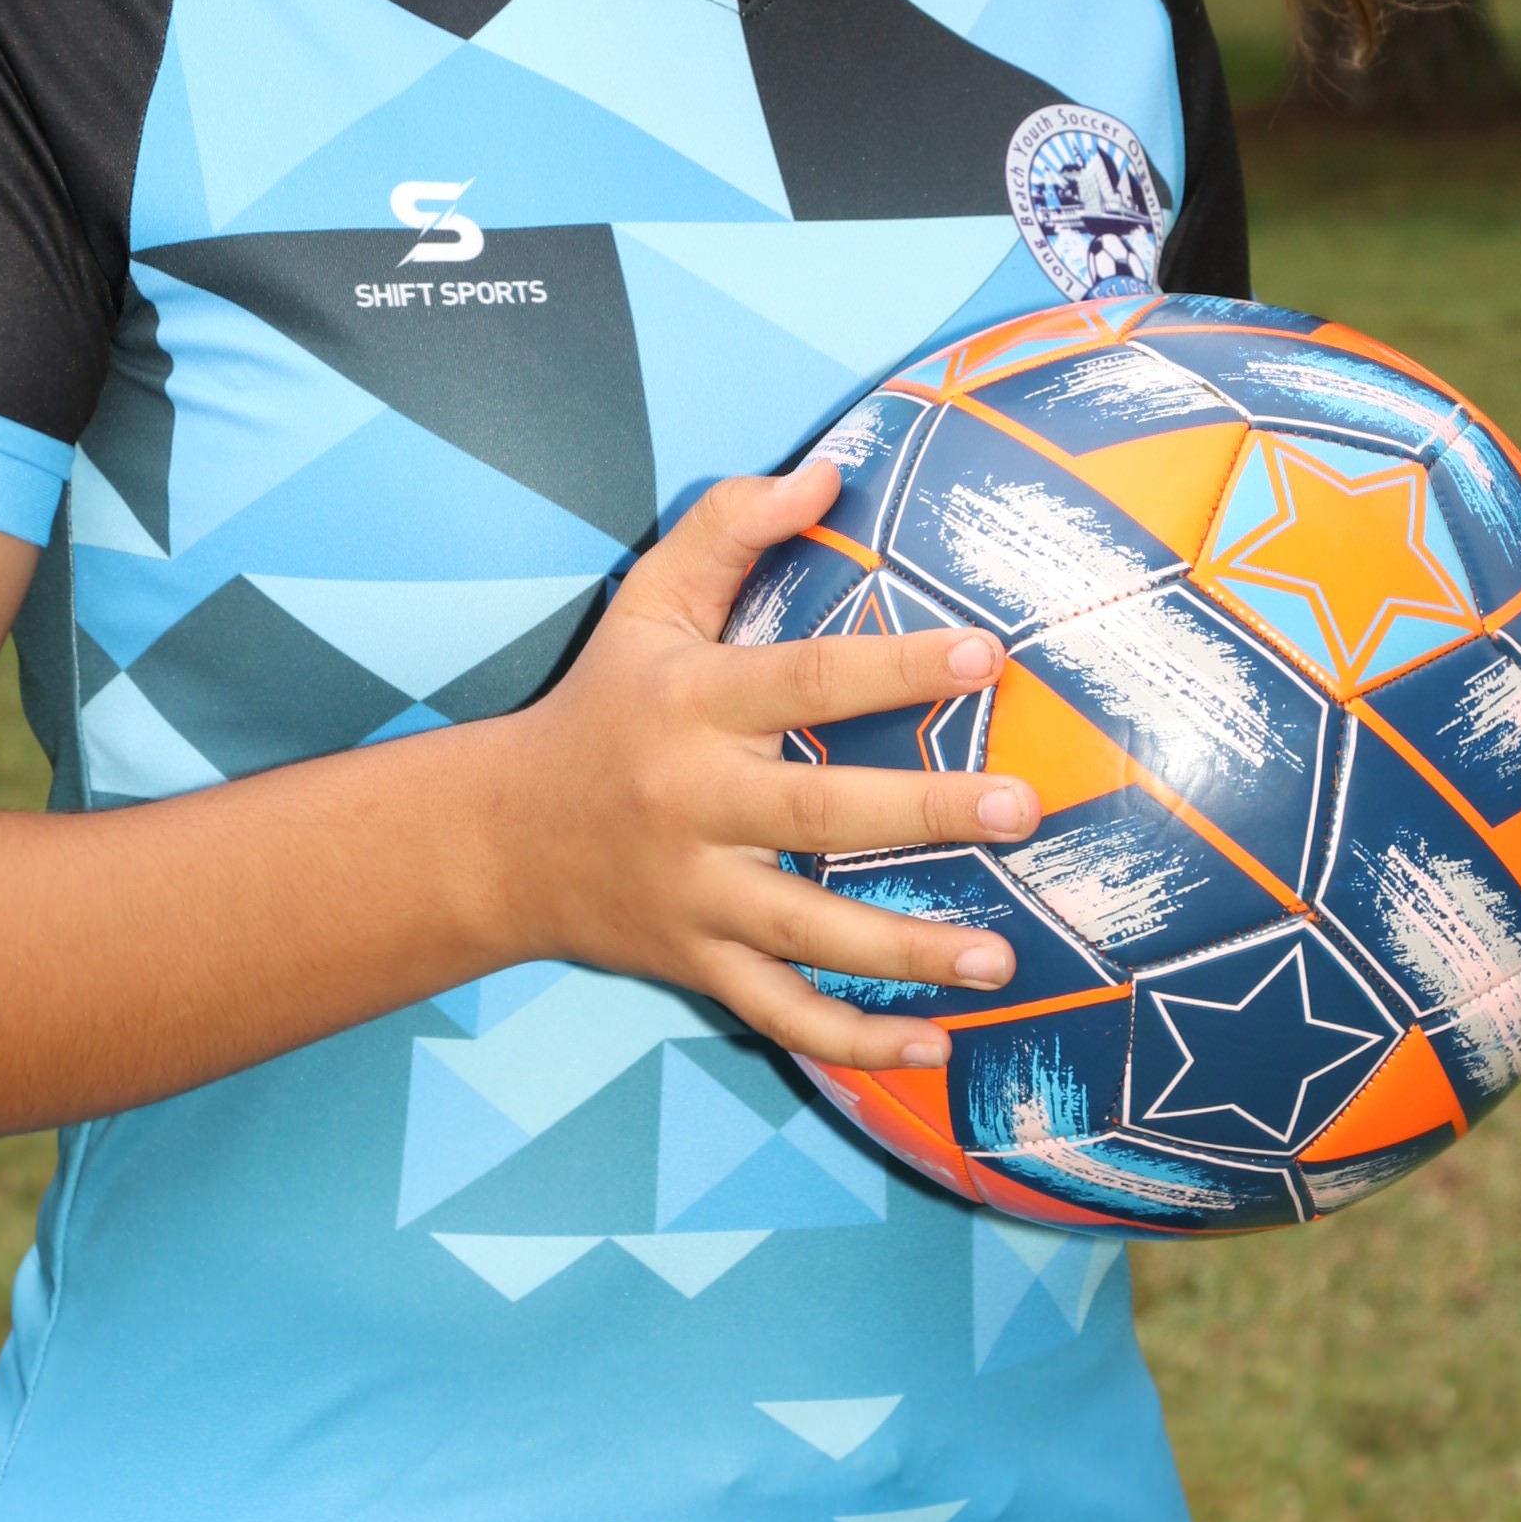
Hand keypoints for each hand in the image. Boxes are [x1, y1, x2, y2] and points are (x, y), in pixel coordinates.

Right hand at [476, 455, 1040, 1067]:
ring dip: (908, 950)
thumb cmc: (601, 705)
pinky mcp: (697, 963)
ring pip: (808, 933)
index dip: (892, 667)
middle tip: (1022, 808)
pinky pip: (780, 1015)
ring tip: (1004, 957)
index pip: (802, 679)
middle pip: (819, 811)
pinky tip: (935, 1048)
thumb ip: (727, 526)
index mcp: (692, 704)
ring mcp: (695, 895)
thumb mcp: (647, 603)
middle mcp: (693, 803)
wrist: (498, 840)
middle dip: (925, 810)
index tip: (985, 656)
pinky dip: (853, 1042)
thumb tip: (829, 473)